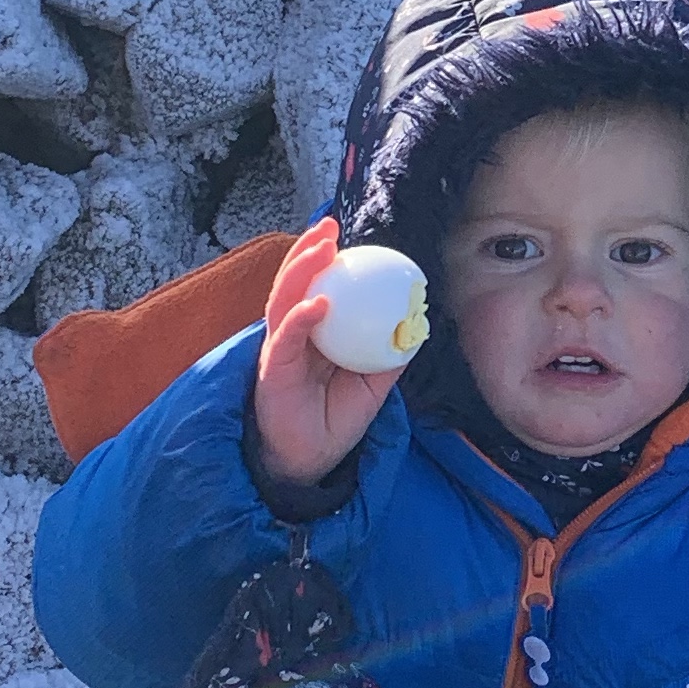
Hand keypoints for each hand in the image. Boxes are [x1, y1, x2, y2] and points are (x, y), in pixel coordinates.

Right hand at [250, 218, 403, 502]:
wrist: (311, 463)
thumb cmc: (335, 420)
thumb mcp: (373, 384)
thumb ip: (389, 355)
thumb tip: (416, 325)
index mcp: (314, 333)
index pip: (317, 286)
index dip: (326, 258)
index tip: (343, 233)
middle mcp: (292, 335)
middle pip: (295, 282)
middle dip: (308, 249)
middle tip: (327, 224)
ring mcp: (279, 350)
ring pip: (284, 299)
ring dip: (301, 269)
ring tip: (321, 247)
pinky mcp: (273, 371)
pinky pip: (285, 338)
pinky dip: (301, 317)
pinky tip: (319, 304)